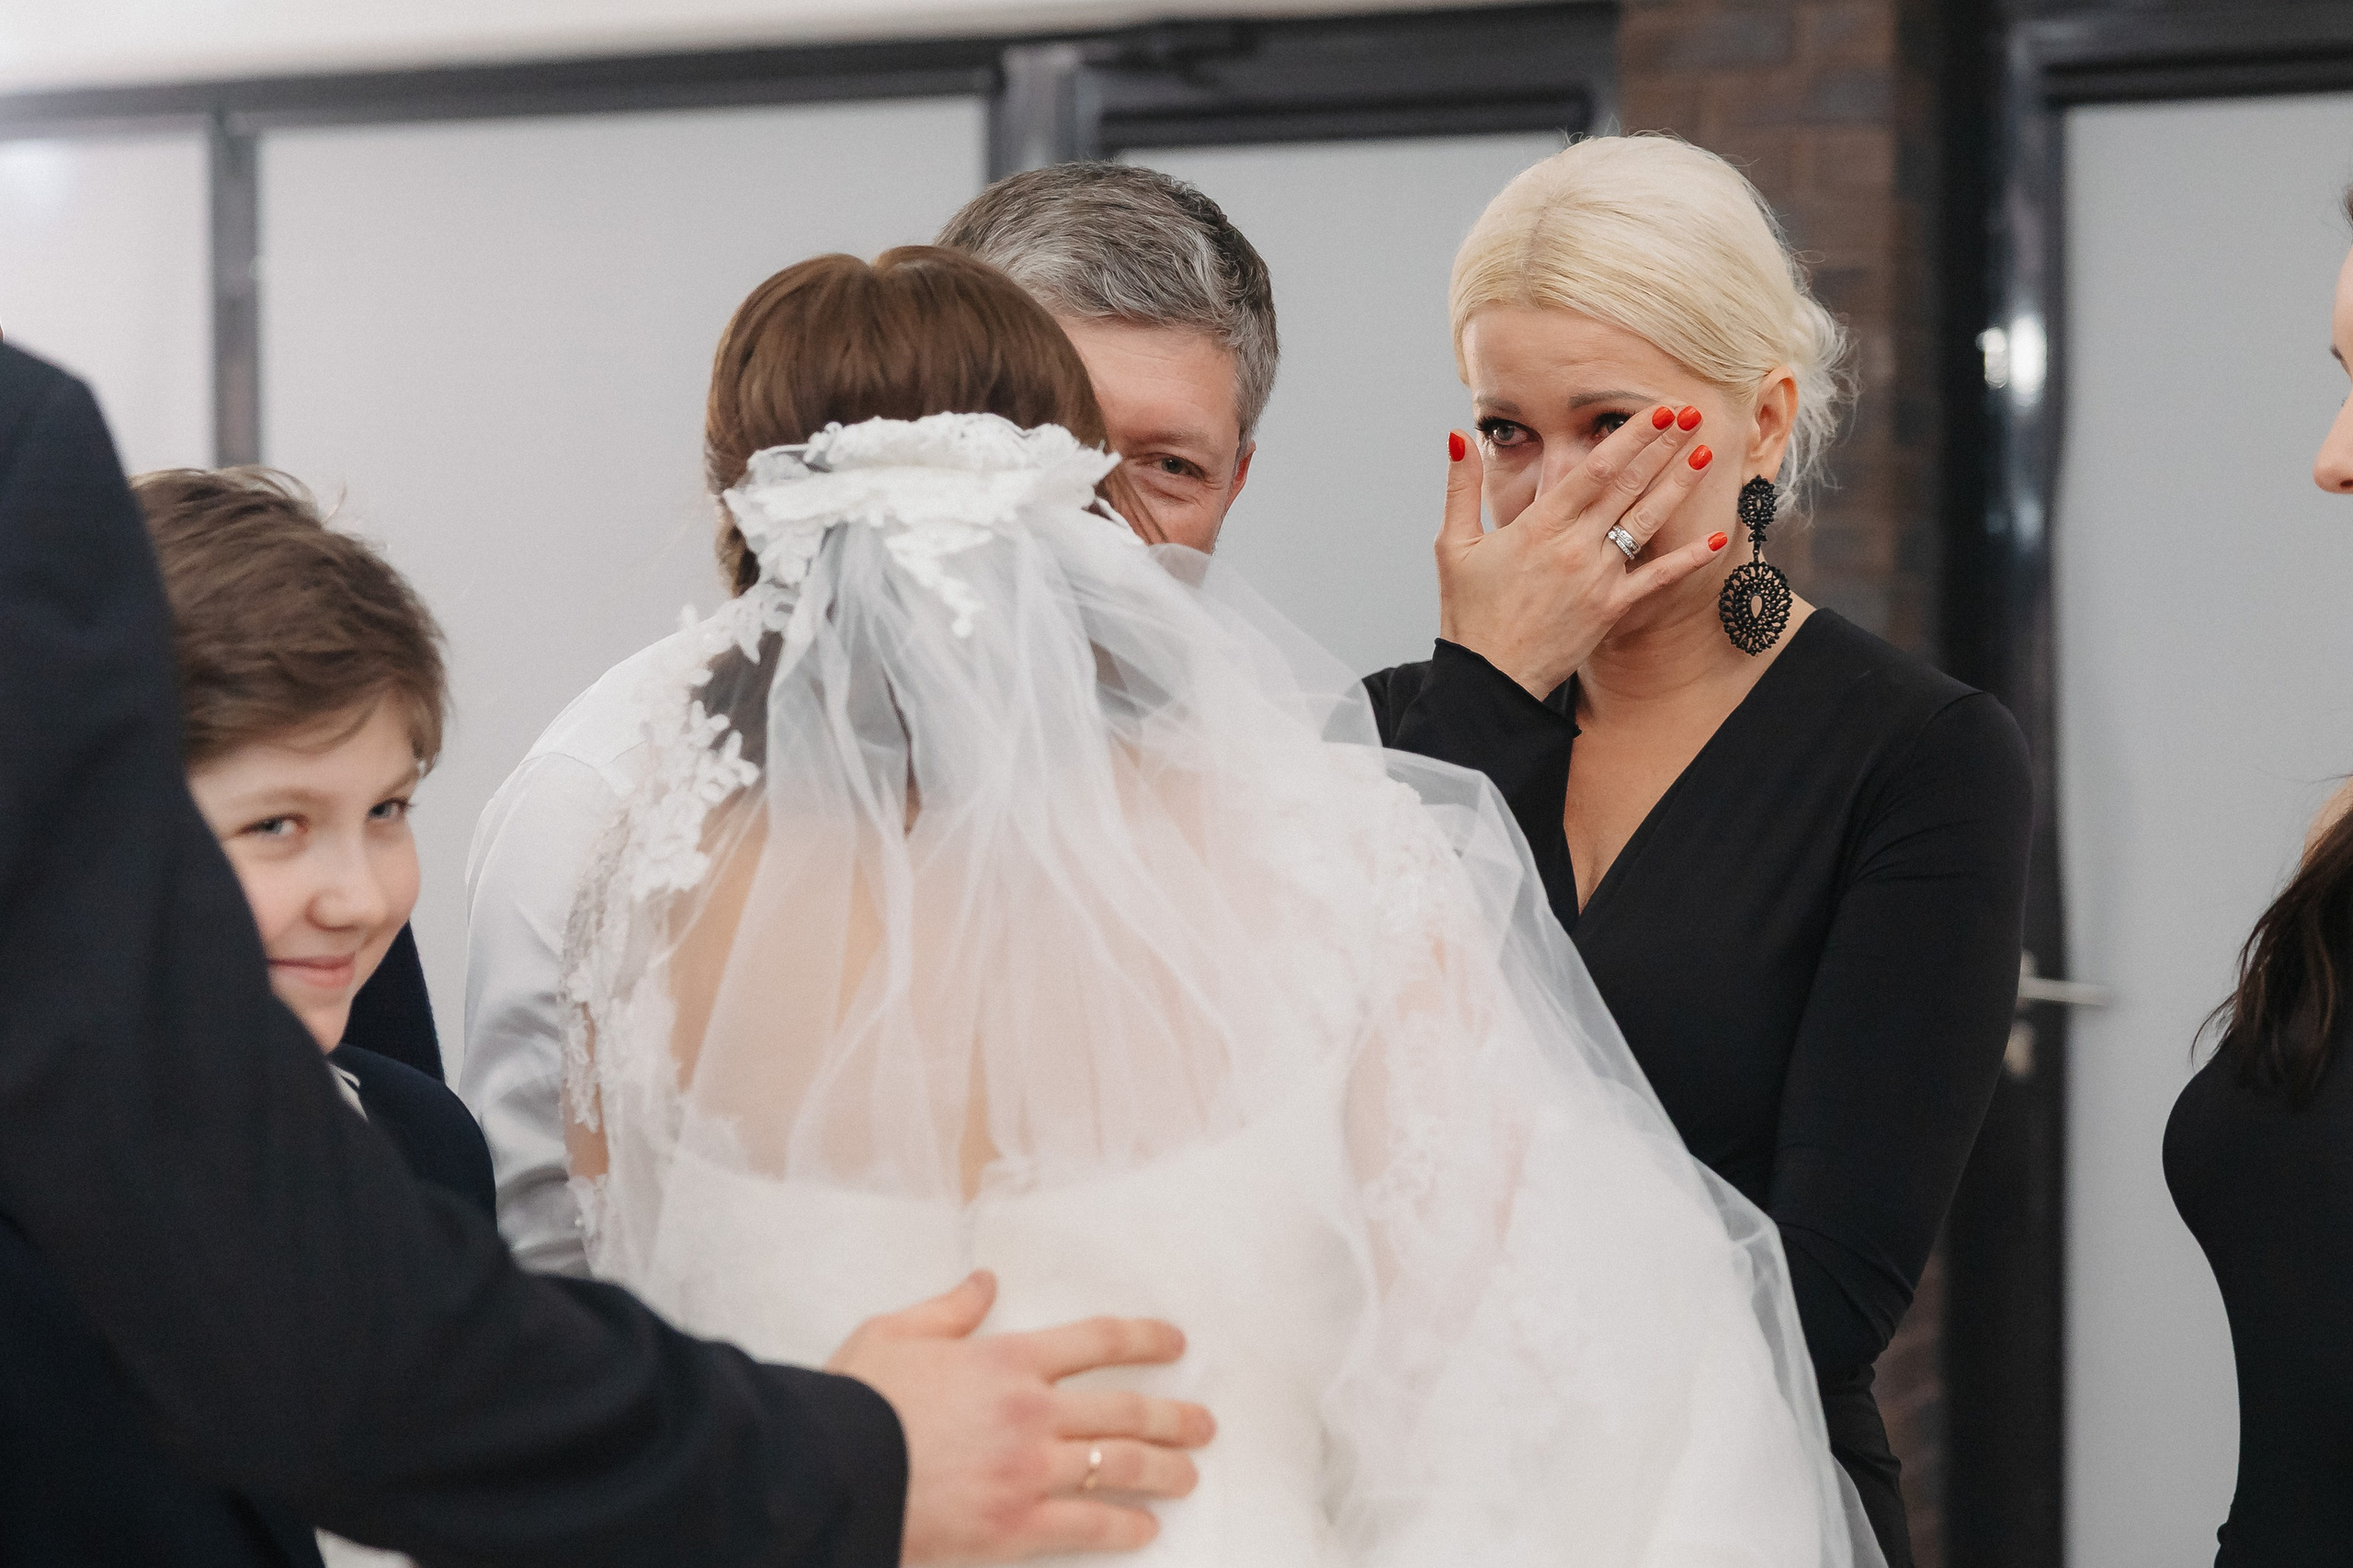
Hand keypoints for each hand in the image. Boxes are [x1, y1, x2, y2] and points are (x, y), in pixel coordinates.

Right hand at [828, 1270, 1214, 1563]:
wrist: (830, 1471)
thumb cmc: (856, 1400)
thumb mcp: (896, 1332)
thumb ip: (949, 1309)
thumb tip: (985, 1283)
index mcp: (1007, 1359)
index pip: (1097, 1341)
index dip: (1144, 1340)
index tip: (1175, 1344)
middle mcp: (1032, 1411)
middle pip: (1125, 1410)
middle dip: (1173, 1417)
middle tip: (1204, 1425)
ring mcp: (1030, 1471)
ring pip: (1120, 1467)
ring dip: (1164, 1471)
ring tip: (1189, 1476)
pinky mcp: (1016, 1525)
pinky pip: (1088, 1526)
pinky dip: (1123, 1528)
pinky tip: (1146, 1530)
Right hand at [1436, 408, 1727, 698]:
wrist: (1489, 678)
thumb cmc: (1469, 613)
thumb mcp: (1453, 544)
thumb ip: (1460, 487)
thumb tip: (1457, 437)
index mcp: (1538, 526)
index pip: (1594, 469)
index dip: (1629, 436)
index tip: (1655, 411)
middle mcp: (1574, 547)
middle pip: (1628, 486)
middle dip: (1662, 446)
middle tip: (1689, 413)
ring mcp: (1597, 578)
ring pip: (1647, 521)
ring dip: (1679, 484)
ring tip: (1705, 452)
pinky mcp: (1611, 608)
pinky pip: (1657, 579)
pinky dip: (1688, 559)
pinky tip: (1716, 538)